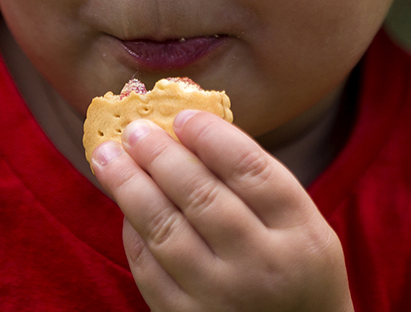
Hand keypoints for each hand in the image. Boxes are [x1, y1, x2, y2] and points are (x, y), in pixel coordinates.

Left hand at [89, 110, 352, 311]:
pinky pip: (149, 270)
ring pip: (166, 230)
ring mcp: (224, 297)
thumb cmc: (295, 271)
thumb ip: (259, 183)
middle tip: (134, 129)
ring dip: (130, 186)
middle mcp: (264, 267)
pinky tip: (124, 207)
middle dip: (161, 156)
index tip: (182, 116)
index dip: (212, 137)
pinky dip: (132, 233)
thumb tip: (191, 125)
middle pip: (203, 197)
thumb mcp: (302, 227)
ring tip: (108, 156)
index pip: (251, 171)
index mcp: (301, 234)